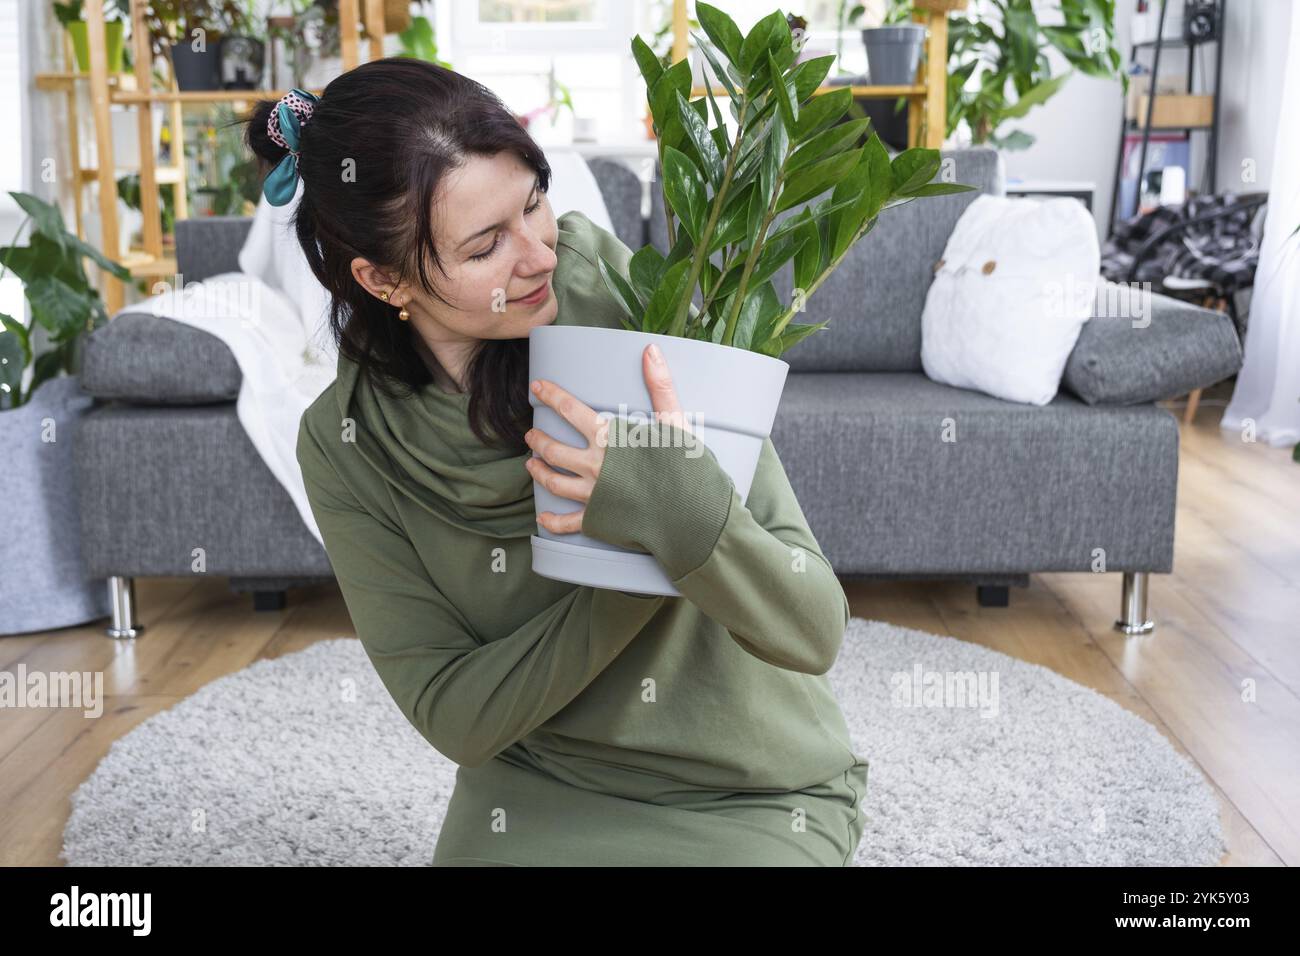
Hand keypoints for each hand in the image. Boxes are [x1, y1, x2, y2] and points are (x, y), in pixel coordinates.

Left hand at [524, 342, 691, 533]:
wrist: (691, 515)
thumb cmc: (685, 469)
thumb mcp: (675, 422)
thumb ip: (660, 386)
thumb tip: (650, 351)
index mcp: (609, 440)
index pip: (570, 410)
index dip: (551, 396)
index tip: (537, 388)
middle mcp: (594, 466)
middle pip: (553, 449)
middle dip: (537, 439)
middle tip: (530, 435)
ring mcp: (592, 495)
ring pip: (553, 482)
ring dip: (538, 471)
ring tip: (531, 464)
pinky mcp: (597, 520)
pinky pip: (567, 523)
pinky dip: (552, 521)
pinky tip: (543, 518)